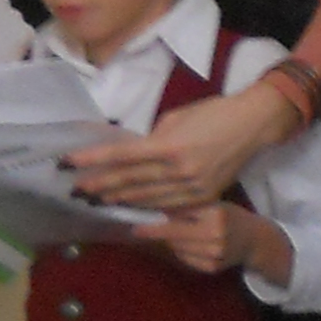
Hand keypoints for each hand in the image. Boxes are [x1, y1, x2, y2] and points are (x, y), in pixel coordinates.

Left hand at [68, 85, 273, 211]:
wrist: (253, 125)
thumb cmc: (213, 112)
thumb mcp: (176, 118)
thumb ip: (152, 140)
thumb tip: (132, 155)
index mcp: (169, 145)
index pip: (120, 156)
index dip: (91, 161)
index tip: (67, 164)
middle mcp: (178, 170)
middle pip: (129, 181)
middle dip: (100, 185)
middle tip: (76, 190)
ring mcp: (192, 187)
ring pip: (146, 198)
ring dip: (119, 200)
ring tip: (98, 201)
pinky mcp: (204, 196)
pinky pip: (169, 206)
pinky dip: (147, 207)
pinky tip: (131, 208)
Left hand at [134, 204, 248, 275]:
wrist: (253, 240)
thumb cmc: (229, 216)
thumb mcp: (213, 204)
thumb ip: (188, 208)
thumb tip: (155, 210)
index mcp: (216, 214)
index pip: (179, 219)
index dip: (156, 225)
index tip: (136, 227)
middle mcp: (216, 235)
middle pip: (175, 237)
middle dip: (157, 233)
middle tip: (140, 230)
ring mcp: (214, 254)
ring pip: (178, 248)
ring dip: (171, 241)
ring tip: (181, 233)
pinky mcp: (212, 268)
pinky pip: (185, 259)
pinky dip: (182, 252)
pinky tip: (191, 245)